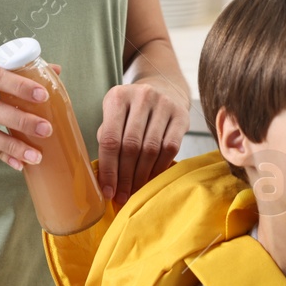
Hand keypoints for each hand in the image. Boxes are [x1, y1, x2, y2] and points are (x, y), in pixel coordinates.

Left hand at [96, 79, 189, 206]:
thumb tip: (104, 178)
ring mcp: (164, 104)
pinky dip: (159, 168)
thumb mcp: (114, 116)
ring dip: (141, 176)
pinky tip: (151, 179)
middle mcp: (141, 96)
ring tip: (134, 192)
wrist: (164, 89)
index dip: (108, 168)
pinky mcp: (181, 114)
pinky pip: (170, 148)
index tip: (107, 190)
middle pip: (130, 145)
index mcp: (117, 97)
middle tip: (121, 197)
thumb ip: (108, 139)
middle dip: (124, 176)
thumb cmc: (132, 111)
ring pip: (151, 148)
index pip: (110, 138)